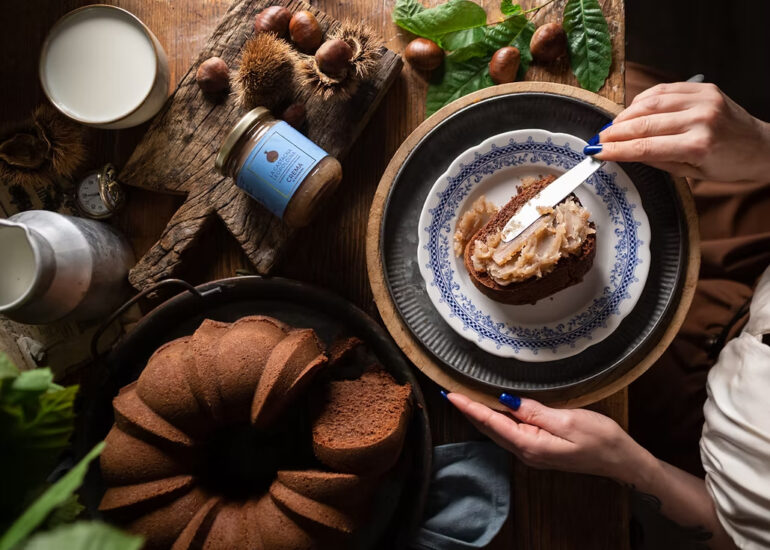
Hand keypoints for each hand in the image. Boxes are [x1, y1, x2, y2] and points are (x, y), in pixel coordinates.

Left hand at [446, 392, 653, 481]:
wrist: (622, 461)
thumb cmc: (601, 439)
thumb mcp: (569, 420)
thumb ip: (535, 412)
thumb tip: (507, 401)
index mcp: (530, 444)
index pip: (491, 422)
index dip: (468, 407)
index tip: (450, 394)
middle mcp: (525, 451)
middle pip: (489, 428)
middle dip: (467, 410)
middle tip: (449, 391)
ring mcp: (531, 452)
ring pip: (497, 431)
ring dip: (479, 415)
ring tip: (462, 398)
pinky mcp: (538, 449)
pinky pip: (509, 432)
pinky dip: (494, 419)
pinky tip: (490, 409)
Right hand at [586, 82, 769, 183]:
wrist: (760, 147)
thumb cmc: (727, 165)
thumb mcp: (690, 173)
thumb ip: (657, 159)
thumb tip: (625, 152)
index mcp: (698, 145)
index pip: (644, 146)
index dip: (615, 150)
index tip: (596, 153)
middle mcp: (700, 119)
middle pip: (643, 123)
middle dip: (614, 132)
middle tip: (598, 140)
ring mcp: (702, 99)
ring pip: (650, 102)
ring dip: (625, 115)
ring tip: (612, 127)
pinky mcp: (703, 87)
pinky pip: (663, 90)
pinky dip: (643, 100)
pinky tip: (632, 110)